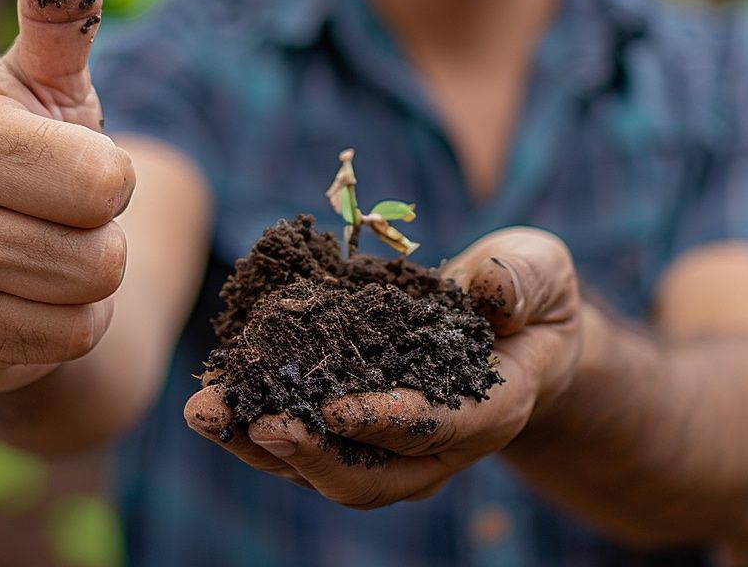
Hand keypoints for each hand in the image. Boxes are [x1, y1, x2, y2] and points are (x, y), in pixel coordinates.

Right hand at [0, 0, 134, 393]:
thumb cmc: (32, 159)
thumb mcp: (49, 88)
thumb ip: (61, 19)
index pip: (104, 179)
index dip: (111, 177)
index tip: (69, 167)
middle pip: (101, 250)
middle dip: (102, 234)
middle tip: (59, 218)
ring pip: (88, 299)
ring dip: (91, 281)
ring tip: (46, 253)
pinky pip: (68, 342)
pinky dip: (71, 325)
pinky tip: (32, 300)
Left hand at [184, 228, 580, 508]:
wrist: (515, 332)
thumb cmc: (528, 298)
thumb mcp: (541, 271)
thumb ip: (522, 280)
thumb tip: (490, 288)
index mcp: (489, 408)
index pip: (435, 428)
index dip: (387, 420)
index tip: (335, 406)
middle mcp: (436, 447)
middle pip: (368, 477)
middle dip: (309, 454)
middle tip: (259, 419)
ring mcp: (389, 449)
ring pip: (320, 470)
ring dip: (258, 445)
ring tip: (205, 410)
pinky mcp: (351, 435)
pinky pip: (298, 444)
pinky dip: (250, 424)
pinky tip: (209, 398)